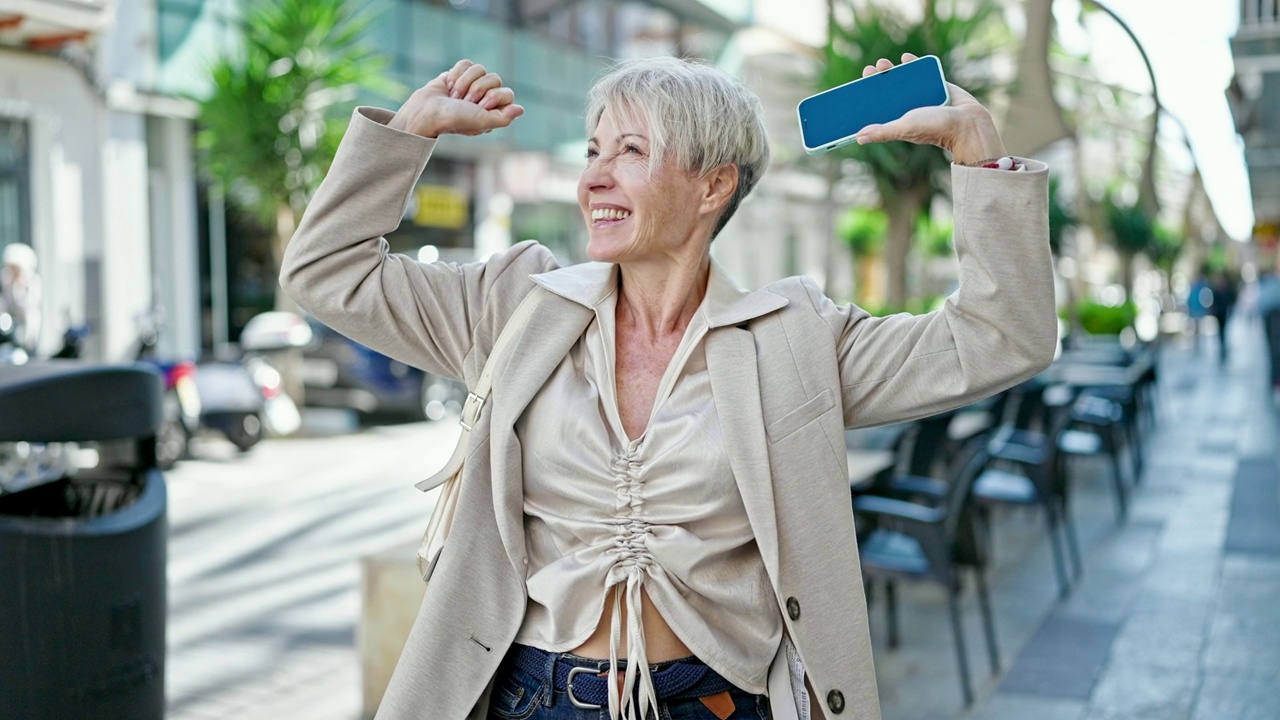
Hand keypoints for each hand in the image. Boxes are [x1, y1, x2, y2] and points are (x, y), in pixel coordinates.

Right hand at [388, 59, 523, 138]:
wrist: (426, 111)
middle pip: (494, 77)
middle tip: (464, 102)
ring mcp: (472, 84)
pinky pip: (466, 63)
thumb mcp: (481, 122)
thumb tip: (521, 109)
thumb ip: (503, 118)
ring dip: (464, 82)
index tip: (479, 106)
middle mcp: (485, 97)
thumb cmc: (454, 119)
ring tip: (454, 96)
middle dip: (476, 89)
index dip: (493, 96)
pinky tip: (448, 86)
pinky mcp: (460, 74)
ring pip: (480, 68)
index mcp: (494, 111)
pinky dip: (455, 73)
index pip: (507, 93)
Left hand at [853, 53, 1006, 165]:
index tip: (857, 87)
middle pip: (889, 90)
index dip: (868, 97)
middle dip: (878, 80)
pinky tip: (905, 58)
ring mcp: (922, 95)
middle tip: (870, 71)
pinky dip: (914, 64)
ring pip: (904, 80)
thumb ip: (883, 132)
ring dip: (892, 70)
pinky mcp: (936, 84)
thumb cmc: (934, 128)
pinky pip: (923, 72)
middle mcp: (909, 106)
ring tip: (883, 64)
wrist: (967, 122)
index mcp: (899, 117)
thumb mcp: (904, 128)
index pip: (879, 106)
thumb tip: (859, 137)